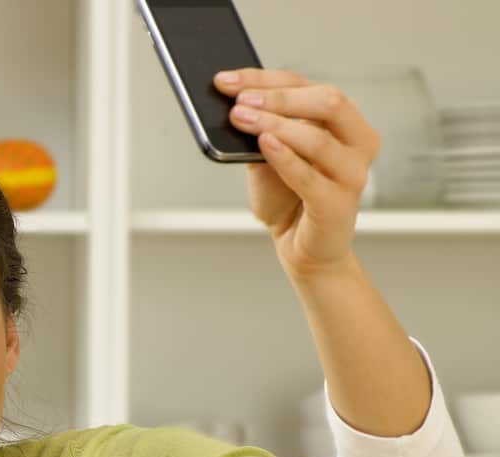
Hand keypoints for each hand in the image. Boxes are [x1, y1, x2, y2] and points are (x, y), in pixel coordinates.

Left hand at [216, 69, 380, 276]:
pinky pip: (310, 176)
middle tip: (239, 100)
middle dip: (278, 98)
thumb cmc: (287, 198)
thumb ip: (260, 131)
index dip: (266, 80)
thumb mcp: (268, 156)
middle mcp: (358, 142)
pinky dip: (285, 157)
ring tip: (241, 119)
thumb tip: (232, 102)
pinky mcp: (338, 204)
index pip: (308, 87)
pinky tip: (263, 143)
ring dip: (275, 124)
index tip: (227, 79)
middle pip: (326, 102)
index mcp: (346, 123)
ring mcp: (353, 174)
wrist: (302, 248)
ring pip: (317, 138)